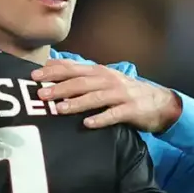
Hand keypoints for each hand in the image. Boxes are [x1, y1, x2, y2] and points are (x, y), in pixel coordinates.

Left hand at [32, 59, 181, 132]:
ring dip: (77, 102)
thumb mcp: (103, 80)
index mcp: (99, 72)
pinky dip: (100, 119)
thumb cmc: (124, 92)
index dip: (53, 71)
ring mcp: (120, 94)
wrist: (159, 102)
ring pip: (95, 97)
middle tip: (42, 94)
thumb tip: (50, 68)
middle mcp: (108, 80)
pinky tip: (87, 124)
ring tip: (60, 109)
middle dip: (60, 87)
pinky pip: (113, 114)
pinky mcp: (131, 109)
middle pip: (81, 82)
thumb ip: (80, 75)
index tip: (34, 76)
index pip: (73, 68)